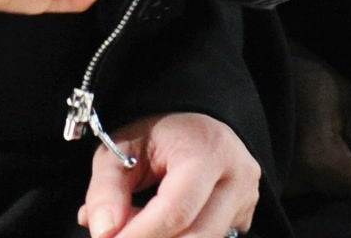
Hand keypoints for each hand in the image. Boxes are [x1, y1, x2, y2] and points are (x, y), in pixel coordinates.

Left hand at [77, 112, 257, 237]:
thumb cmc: (159, 133)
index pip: (176, 209)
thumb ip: (107, 188)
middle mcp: (237, 177)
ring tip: (136, 227)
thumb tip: (104, 232)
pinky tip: (158, 229)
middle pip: (196, 236)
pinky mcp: (245, 219)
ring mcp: (246, 201)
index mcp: (208, 150)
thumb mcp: (122, 146)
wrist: (195, 124)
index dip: (141, 234)